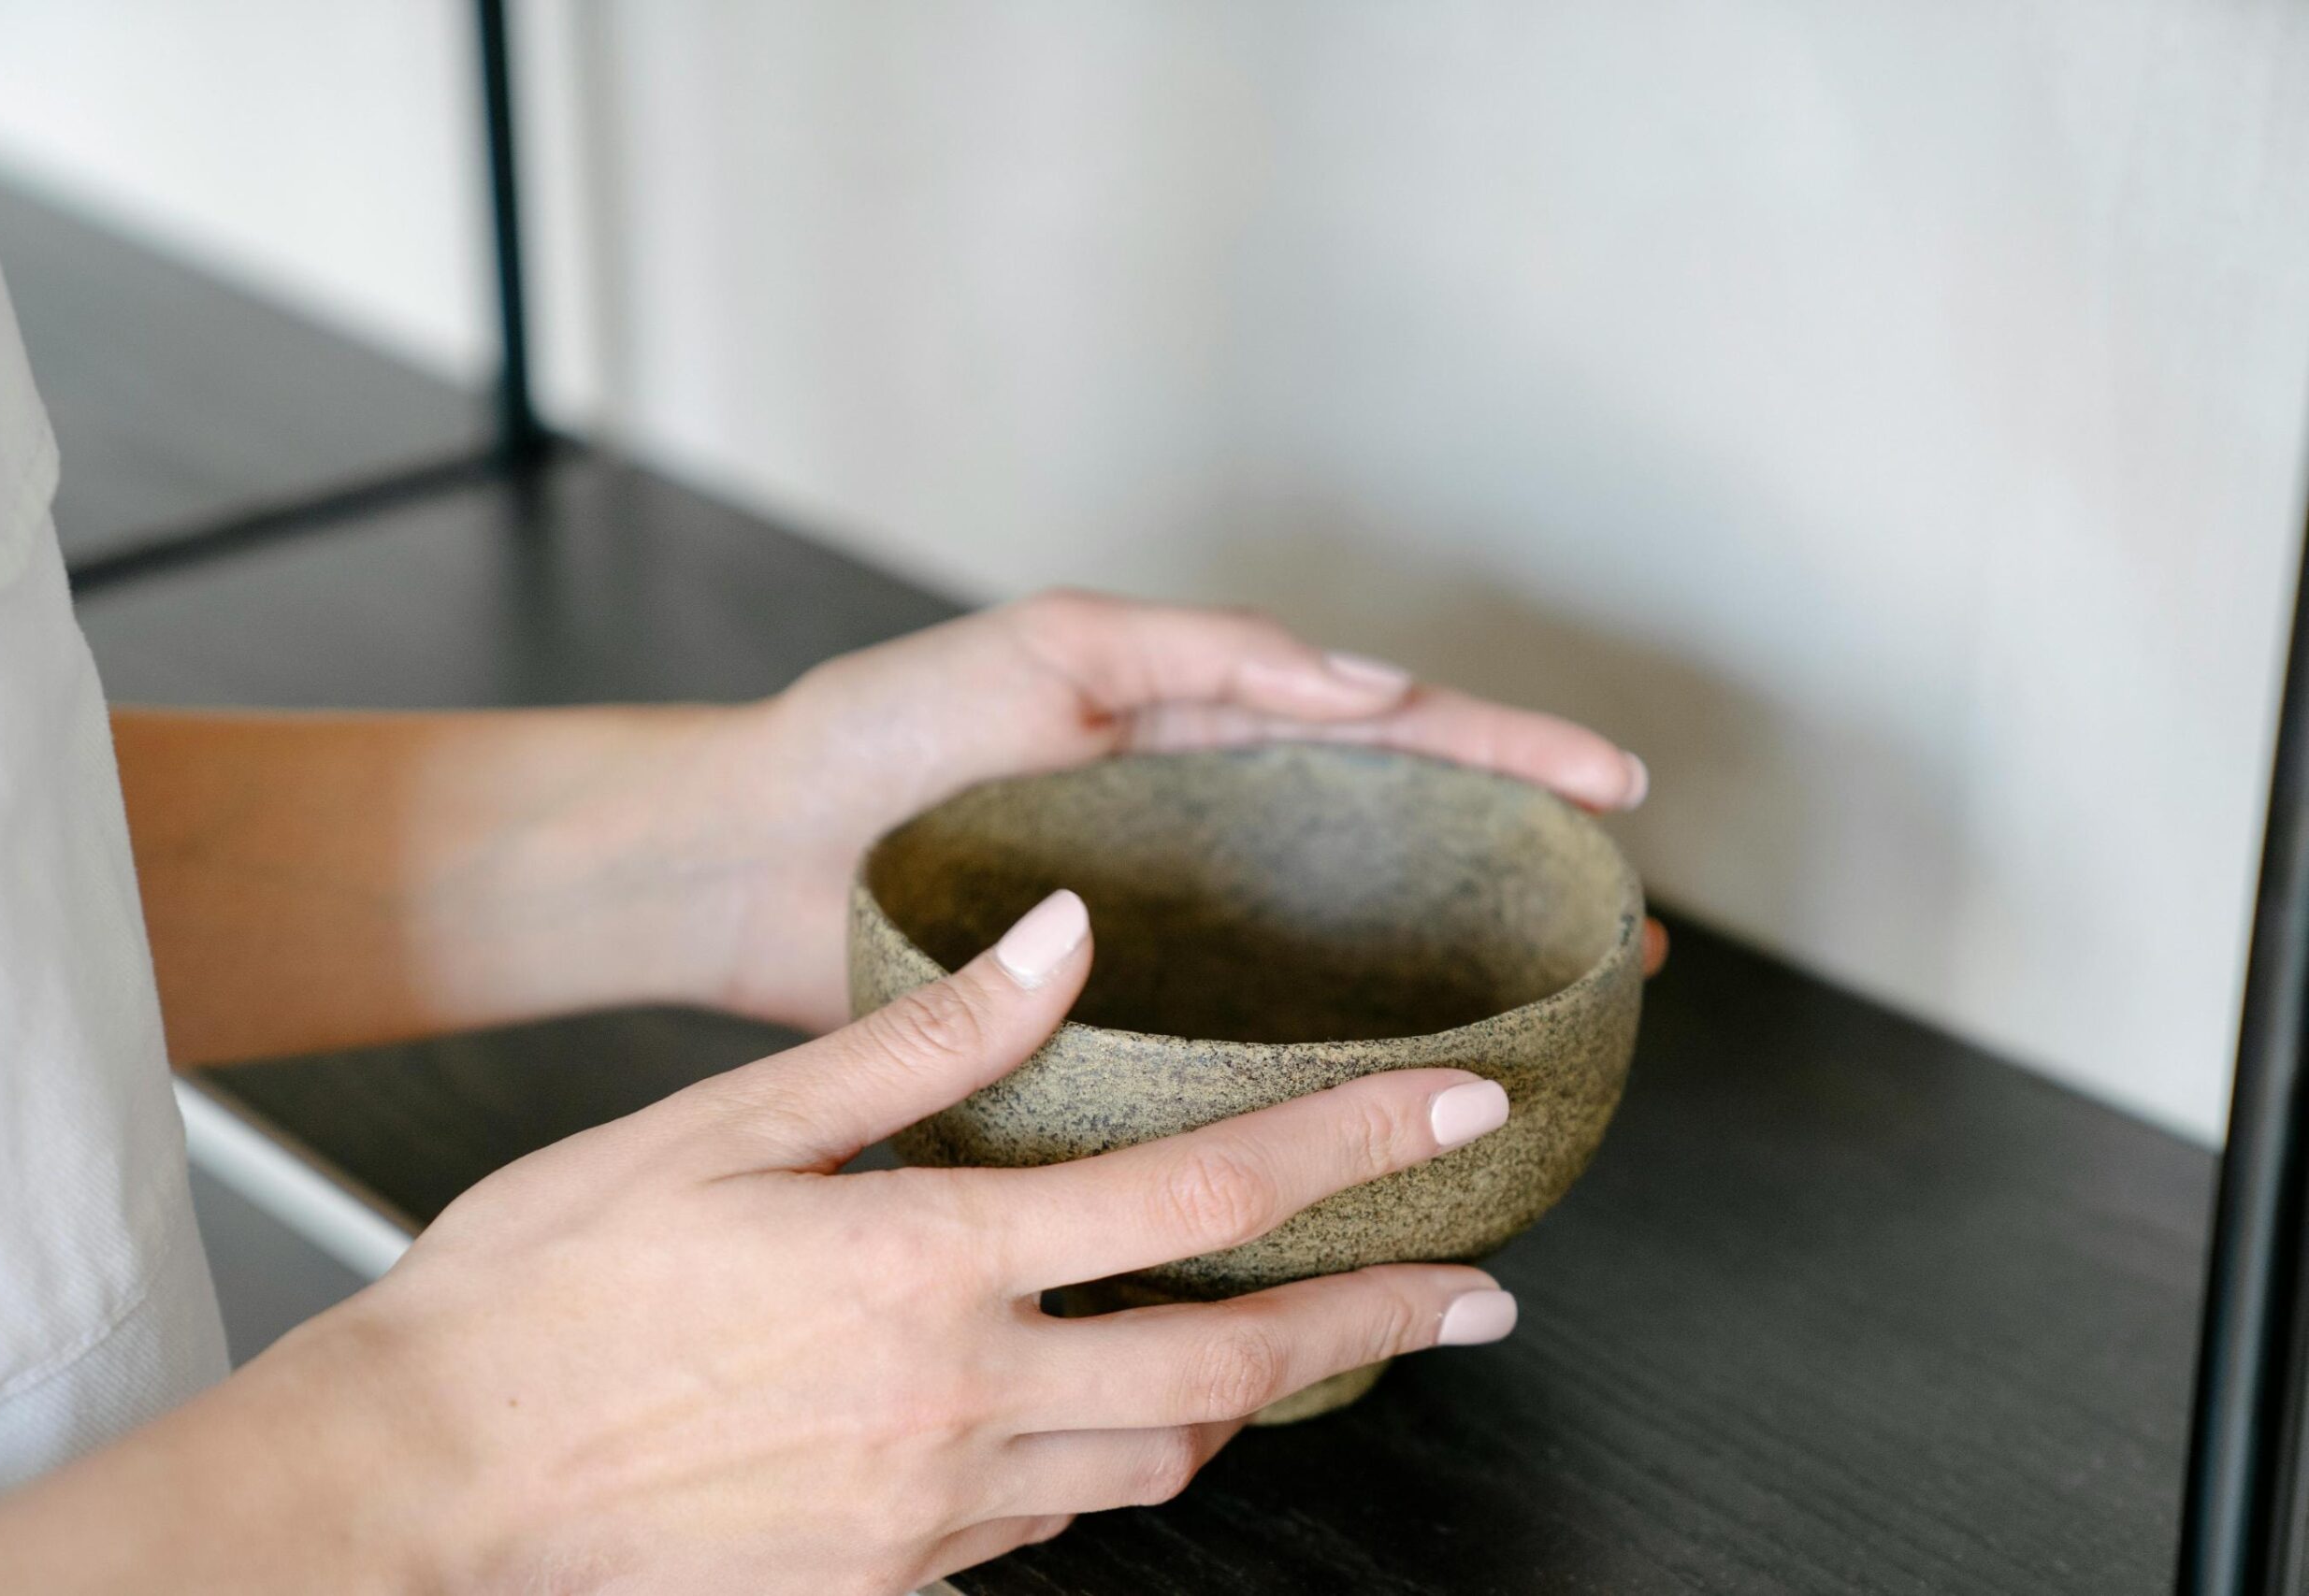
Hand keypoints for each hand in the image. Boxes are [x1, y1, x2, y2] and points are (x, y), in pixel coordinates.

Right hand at [314, 892, 1512, 1591]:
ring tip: (1312, 1345)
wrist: (417, 1490)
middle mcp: (956, 1403)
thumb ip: (916, 1043)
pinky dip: (1107, 1464)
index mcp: (925, 1265)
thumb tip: (1059, 940)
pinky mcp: (886, 1588)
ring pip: (1155, 1465)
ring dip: (1252, 1400)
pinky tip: (1103, 1420)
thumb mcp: (719, 1129)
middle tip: (1477, 1291)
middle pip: (1229, 1366)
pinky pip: (1046, 1527)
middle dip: (1374, 1317)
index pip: (1200, 1202)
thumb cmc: (542, 1293)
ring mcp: (928, 1518)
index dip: (1355, 1152)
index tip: (1465, 1119)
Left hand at [718, 589, 1661, 1029]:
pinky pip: (1246, 1048)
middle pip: (1395, 857)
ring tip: (1554, 1029)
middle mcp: (1203, 838)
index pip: (1388, 734)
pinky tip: (1389, 1109)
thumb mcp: (1051, 647)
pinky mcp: (1116, 1028)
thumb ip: (1207, 652)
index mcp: (1201, 731)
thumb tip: (1373, 685)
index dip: (1508, 757)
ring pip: (1339, 964)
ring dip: (1448, 990)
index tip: (1613, 792)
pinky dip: (1326, 1073)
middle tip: (1622, 943)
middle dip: (1515, 885)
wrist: (747, 859)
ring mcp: (1168, 938)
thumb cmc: (881, 733)